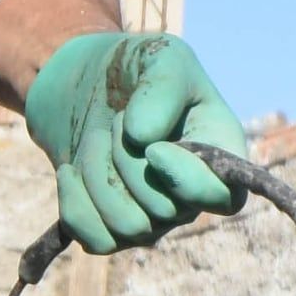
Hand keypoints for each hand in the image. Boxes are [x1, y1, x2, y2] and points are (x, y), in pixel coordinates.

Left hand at [22, 29, 251, 254]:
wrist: (85, 83)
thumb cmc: (135, 68)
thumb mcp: (160, 55)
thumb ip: (163, 87)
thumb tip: (144, 140)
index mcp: (219, 153)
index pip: (225, 198)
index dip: (188, 182)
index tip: (152, 147)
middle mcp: (191, 194)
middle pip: (163, 209)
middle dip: (126, 159)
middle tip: (117, 119)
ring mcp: (153, 217)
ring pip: (129, 227)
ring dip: (98, 176)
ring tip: (95, 138)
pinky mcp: (112, 228)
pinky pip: (95, 240)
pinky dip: (74, 201)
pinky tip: (69, 170)